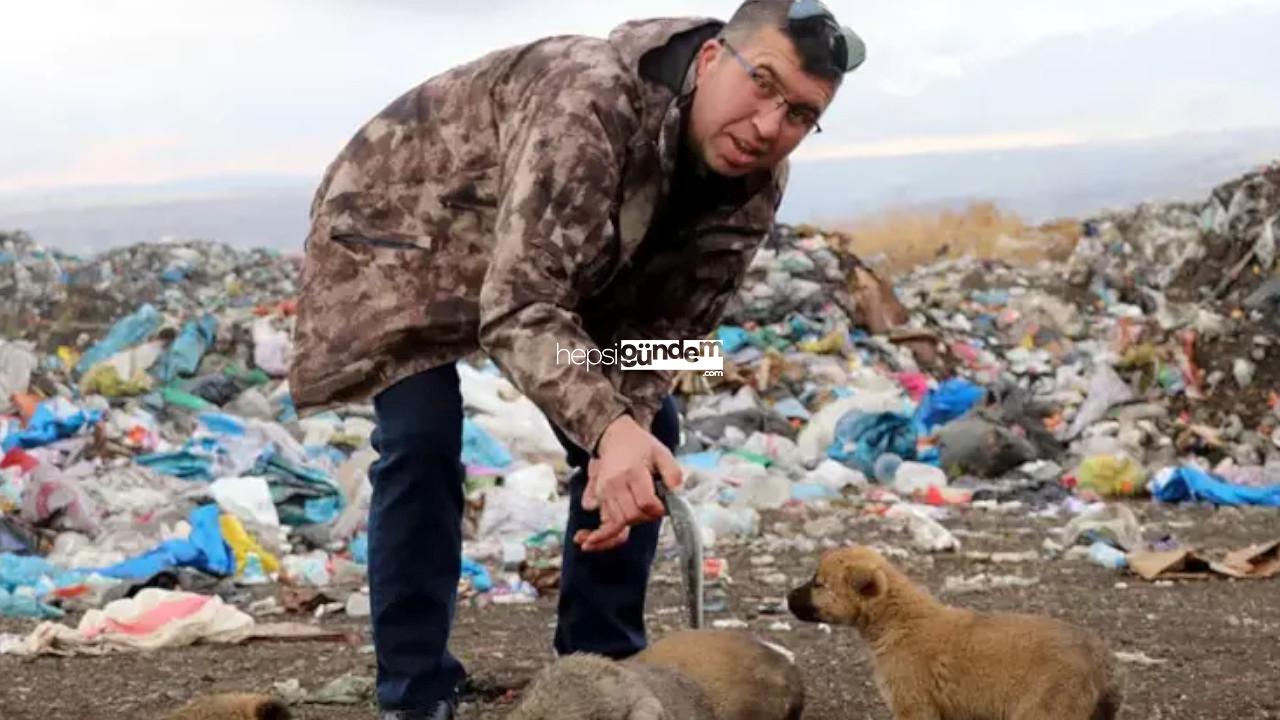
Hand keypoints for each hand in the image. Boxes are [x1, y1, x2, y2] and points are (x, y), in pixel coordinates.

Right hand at [573, 414, 682, 551]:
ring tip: (642, 515)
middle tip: (654, 509)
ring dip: (631, 525)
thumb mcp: (662, 452)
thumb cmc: (640, 446)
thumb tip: (676, 492)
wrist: (615, 437)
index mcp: (632, 472)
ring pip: (616, 523)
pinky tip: (595, 540)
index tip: (663, 505)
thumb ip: (672, 472)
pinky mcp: (598, 498)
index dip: (658, 510)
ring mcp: (603, 492)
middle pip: (630, 516)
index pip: (645, 503)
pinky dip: (604, 533)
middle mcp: (614, 483)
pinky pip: (603, 522)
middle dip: (646, 518)